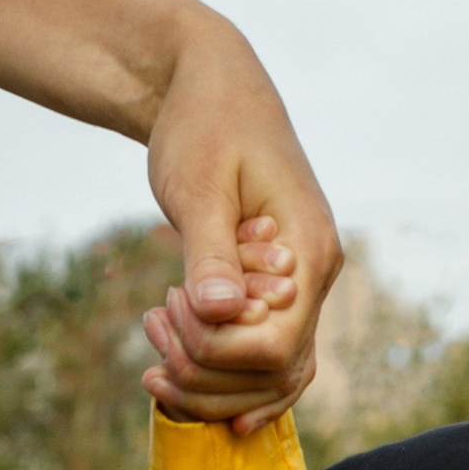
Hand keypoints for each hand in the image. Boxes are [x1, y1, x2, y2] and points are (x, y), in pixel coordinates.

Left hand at [141, 5, 343, 431]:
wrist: (213, 86)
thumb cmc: (204, 124)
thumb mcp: (198, 185)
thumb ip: (211, 253)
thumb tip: (220, 314)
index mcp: (310, 249)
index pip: (275, 346)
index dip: (216, 350)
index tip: (165, 308)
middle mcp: (317, 276)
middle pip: (276, 373)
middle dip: (207, 374)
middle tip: (151, 329)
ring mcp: (302, 287)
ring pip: (274, 377)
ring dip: (211, 383)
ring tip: (153, 349)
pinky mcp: (279, 291)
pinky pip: (266, 357)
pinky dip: (225, 376)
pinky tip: (179, 375)